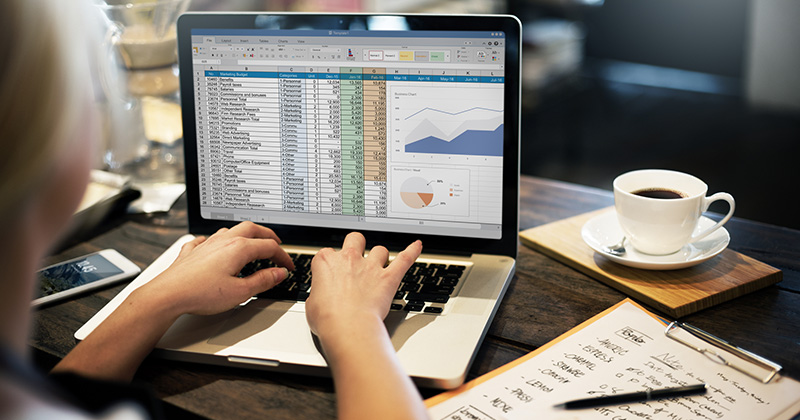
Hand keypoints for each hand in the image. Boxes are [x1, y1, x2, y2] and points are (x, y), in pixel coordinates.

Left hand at [141, 221, 294, 315]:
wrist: (168, 295)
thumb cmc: (200, 294)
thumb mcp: (240, 292)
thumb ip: (263, 281)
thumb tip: (278, 273)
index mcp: (239, 248)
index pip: (269, 247)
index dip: (283, 256)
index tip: (288, 266)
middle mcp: (223, 241)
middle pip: (252, 229)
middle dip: (267, 235)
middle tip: (276, 244)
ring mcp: (206, 244)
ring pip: (230, 230)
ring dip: (245, 234)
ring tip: (251, 242)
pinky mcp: (192, 251)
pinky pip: (206, 239)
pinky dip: (216, 241)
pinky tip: (214, 245)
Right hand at [305, 232, 421, 339]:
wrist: (347, 327)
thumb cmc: (328, 319)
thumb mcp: (311, 304)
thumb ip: (318, 294)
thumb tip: (320, 298)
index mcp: (326, 262)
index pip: (327, 253)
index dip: (331, 262)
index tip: (332, 271)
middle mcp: (349, 259)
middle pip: (355, 239)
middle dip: (357, 244)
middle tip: (356, 254)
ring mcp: (371, 267)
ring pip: (379, 249)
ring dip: (380, 255)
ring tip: (380, 263)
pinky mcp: (388, 278)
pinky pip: (405, 259)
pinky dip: (412, 251)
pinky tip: (417, 246)